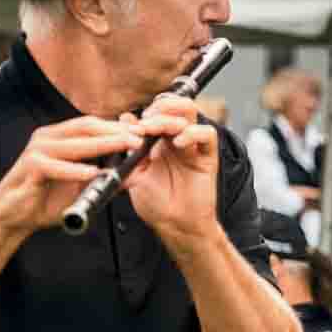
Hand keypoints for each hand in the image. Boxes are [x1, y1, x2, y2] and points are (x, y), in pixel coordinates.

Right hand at [0, 116, 145, 240]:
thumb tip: (137, 172)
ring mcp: (37, 151)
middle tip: (140, 137)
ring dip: (102, 145)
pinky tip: (92, 173)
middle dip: (116, 131)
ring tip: (125, 147)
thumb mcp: (83, 187)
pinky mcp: (29, 167)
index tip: (143, 132)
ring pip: (74, 143)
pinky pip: (54, 167)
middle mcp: (48, 138)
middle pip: (86, 127)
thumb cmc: (48, 199)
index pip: (92, 125)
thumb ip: (105, 177)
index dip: (118, 127)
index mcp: (59, 137)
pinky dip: (74, 170)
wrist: (16, 217)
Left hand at [121, 95, 220, 247]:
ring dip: (170, 117)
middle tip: (146, 121)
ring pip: (190, 114)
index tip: (132, 125)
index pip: (158, 112)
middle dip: (159, 108)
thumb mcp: (133, 173)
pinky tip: (179, 142)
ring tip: (156, 129)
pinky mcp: (208, 158)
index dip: (146, 112)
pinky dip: (193, 133)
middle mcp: (177, 140)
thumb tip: (124, 120)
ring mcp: (193, 147)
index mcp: (160, 142)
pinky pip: (207, 135)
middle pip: (175, 106)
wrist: (174, 225)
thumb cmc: (156, 204)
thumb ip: (129, 148)